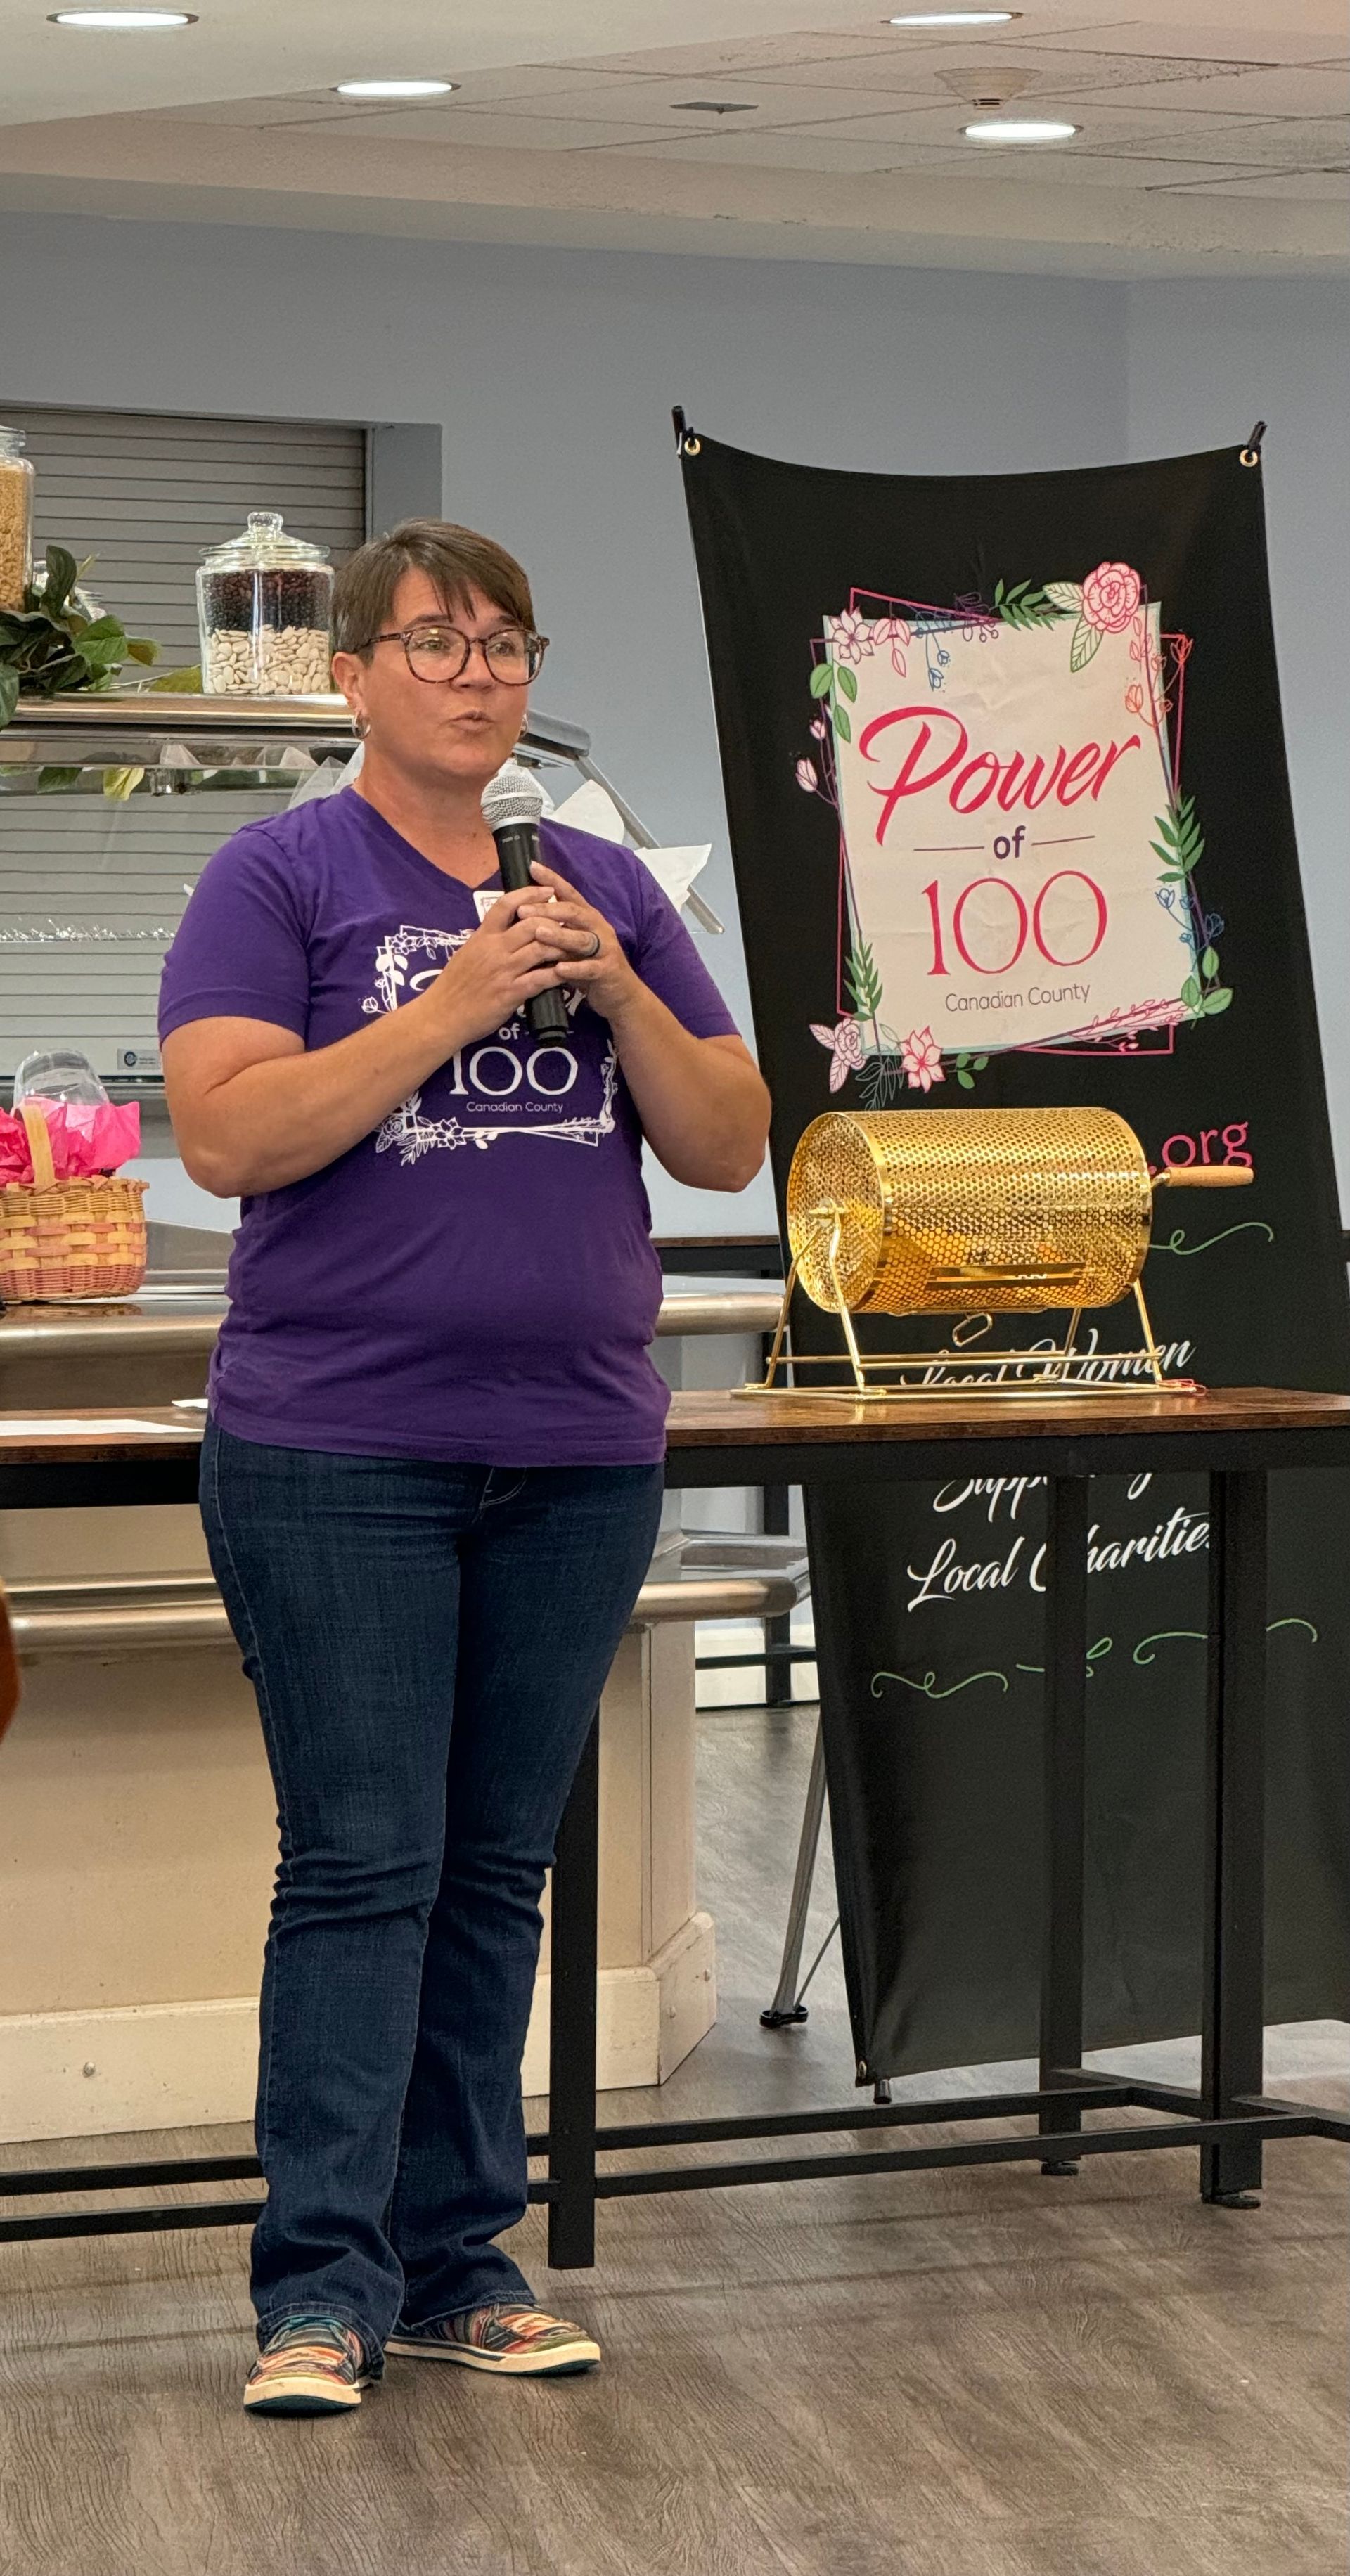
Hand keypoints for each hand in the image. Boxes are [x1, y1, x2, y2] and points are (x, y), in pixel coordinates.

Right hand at [429, 884, 576, 1047]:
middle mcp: (494, 949)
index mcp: (482, 936)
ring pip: (541, 948)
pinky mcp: (511, 993)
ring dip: (562, 946)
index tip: (547, 890)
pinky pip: (542, 979)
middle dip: (554, 920)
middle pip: (531, 923)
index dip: (529, 894)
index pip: (506, 904)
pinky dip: (558, 974)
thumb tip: (502, 929)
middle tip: (568, 923)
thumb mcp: (466, 954)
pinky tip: (568, 974)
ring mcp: (504, 971)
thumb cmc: (452, 987)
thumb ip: (485, 941)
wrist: (441, 1016)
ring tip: (574, 946)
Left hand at [526, 861, 639, 1021]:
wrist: (621, 995)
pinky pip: (591, 968)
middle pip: (573, 912)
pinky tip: (559, 969)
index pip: (568, 894)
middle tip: (523, 909)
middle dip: (548, 909)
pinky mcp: (608, 971)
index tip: (532, 866)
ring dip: (560, 935)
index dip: (551, 879)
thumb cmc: (590, 966)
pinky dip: (575, 968)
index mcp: (587, 918)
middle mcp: (598, 928)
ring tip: (539, 933)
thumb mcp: (572, 945)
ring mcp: (605, 949)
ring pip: (582, 939)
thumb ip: (556, 930)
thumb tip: (525, 915)